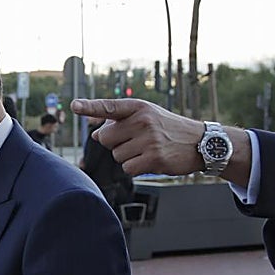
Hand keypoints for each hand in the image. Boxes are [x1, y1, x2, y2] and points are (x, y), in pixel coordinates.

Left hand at [72, 97, 201, 176]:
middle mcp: (143, 120)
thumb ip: (121, 122)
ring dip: (128, 157)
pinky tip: (150, 161)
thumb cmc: (168, 129)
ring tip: (148, 150)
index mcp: (139, 108)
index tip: (74, 106)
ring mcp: (149, 139)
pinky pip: (128, 168)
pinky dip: (135, 168)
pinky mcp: (154, 158)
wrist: (200, 142)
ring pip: (117, 155)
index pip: (109, 106)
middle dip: (115, 143)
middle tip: (135, 141)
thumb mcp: (147, 117)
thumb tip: (96, 134)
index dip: (90, 107)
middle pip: (106, 137)